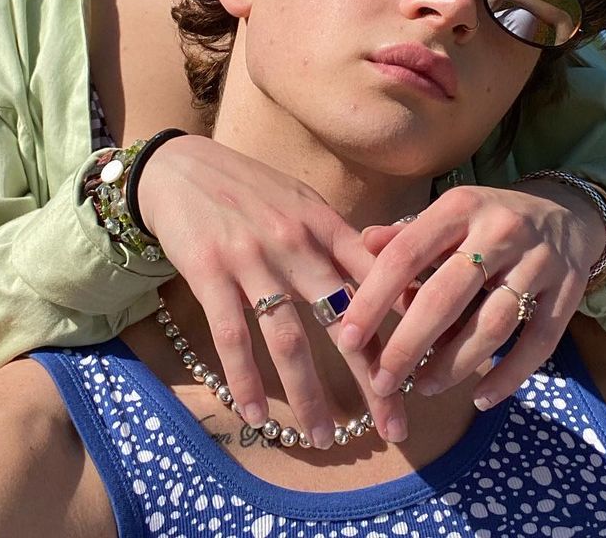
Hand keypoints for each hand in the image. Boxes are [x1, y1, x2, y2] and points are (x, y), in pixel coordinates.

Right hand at [135, 135, 410, 446]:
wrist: (181, 167)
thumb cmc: (250, 189)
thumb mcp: (303, 202)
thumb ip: (341, 241)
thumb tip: (390, 280)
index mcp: (324, 224)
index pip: (376, 281)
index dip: (404, 325)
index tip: (424, 368)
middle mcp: (295, 242)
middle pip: (343, 320)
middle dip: (372, 378)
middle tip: (394, 427)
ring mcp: (252, 258)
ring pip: (288, 339)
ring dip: (307, 395)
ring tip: (321, 438)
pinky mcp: (210, 273)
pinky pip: (232, 337)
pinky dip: (245, 381)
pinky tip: (257, 416)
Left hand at [336, 180, 605, 409]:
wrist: (566, 214)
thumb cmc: (488, 220)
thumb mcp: (448, 214)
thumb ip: (406, 234)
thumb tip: (362, 245)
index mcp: (459, 207)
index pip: (407, 254)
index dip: (374, 298)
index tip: (348, 337)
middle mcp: (499, 231)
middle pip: (446, 296)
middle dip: (409, 345)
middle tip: (381, 381)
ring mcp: (538, 262)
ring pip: (493, 324)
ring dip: (455, 365)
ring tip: (423, 387)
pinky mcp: (568, 292)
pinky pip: (538, 343)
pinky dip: (509, 376)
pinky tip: (481, 398)